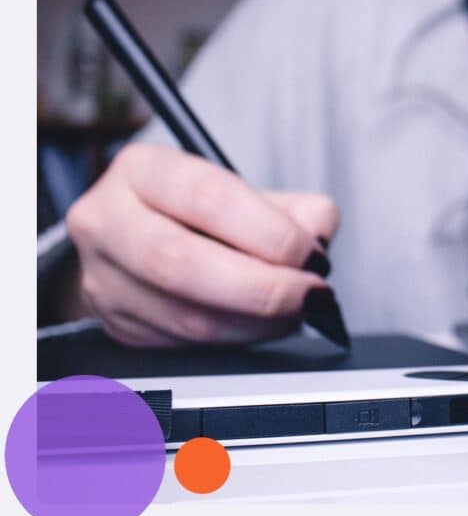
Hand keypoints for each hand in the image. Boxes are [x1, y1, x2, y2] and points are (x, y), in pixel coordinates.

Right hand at [65, 143, 339, 347]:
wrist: (147, 242)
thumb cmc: (205, 214)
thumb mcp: (250, 193)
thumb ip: (295, 209)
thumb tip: (317, 235)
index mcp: (142, 170)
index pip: (207, 198)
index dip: (269, 232)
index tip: (310, 254)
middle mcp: (107, 220)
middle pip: (182, 263)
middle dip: (261, 288)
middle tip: (308, 295)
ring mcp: (103, 278)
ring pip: (185, 316)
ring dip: (256, 323)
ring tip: (295, 311)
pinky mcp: (118, 325)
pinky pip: (185, 345)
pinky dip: (237, 340)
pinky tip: (262, 325)